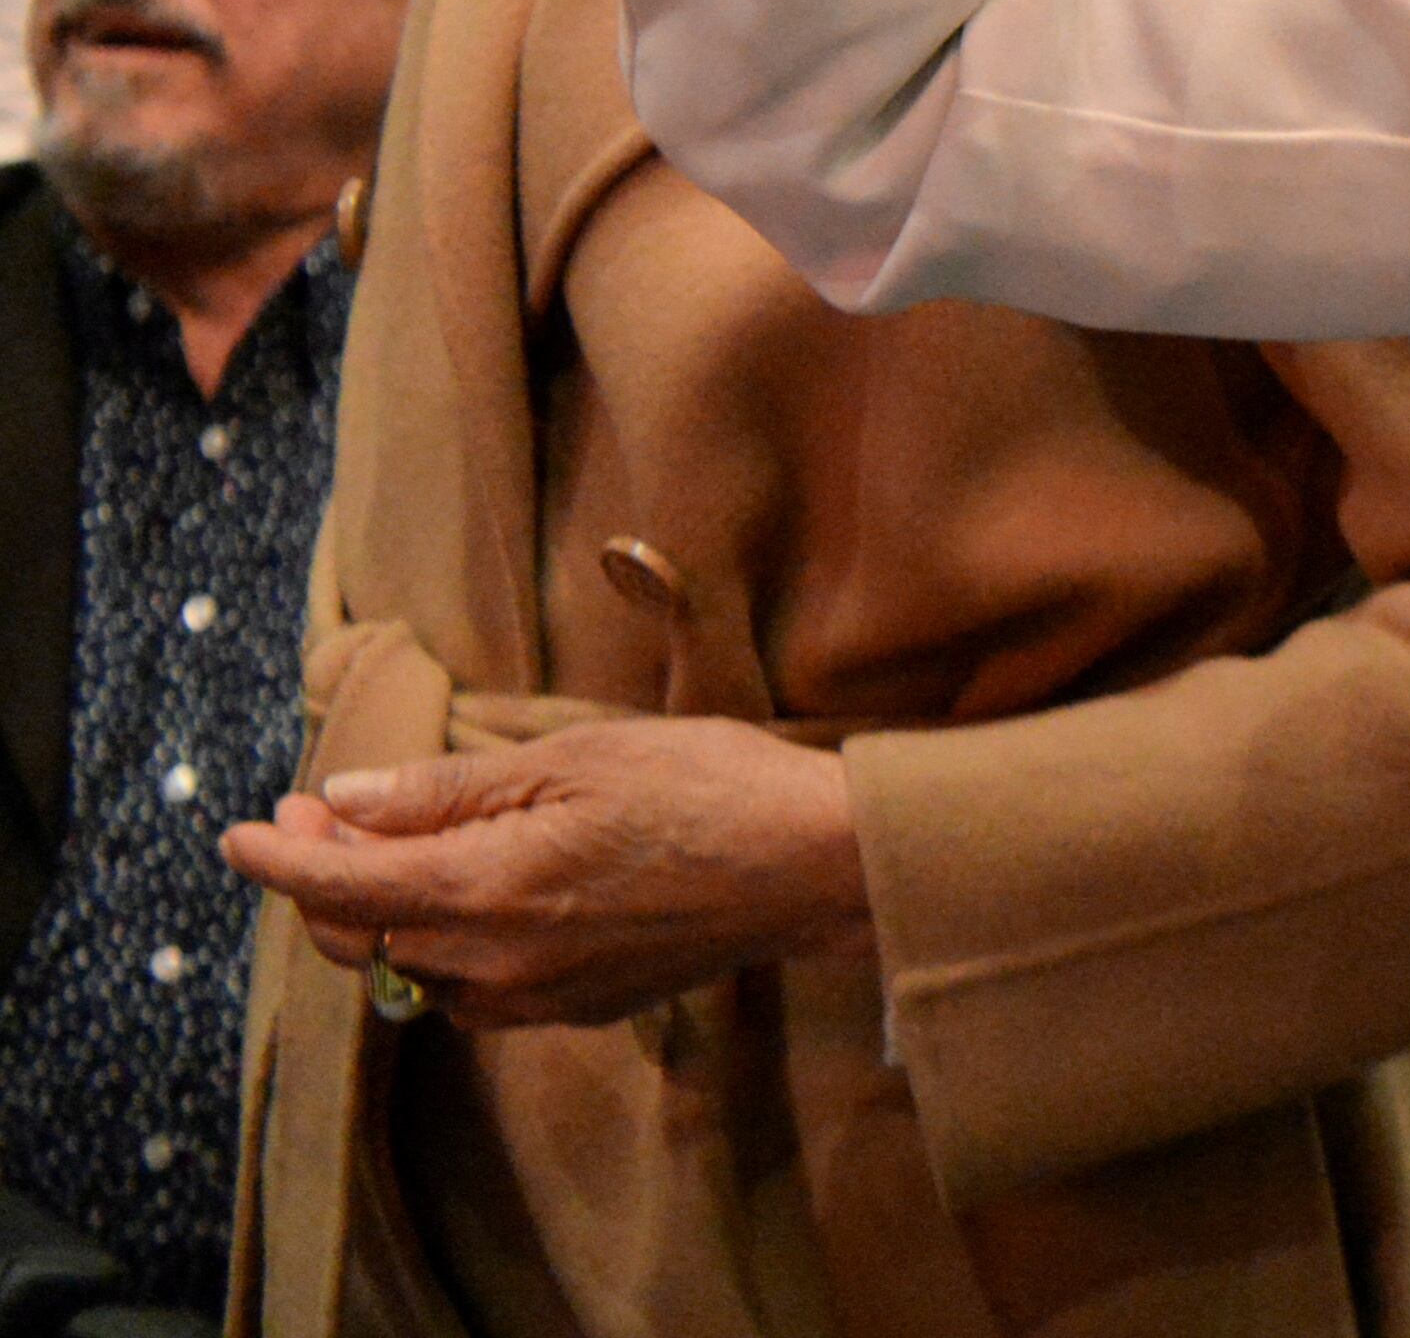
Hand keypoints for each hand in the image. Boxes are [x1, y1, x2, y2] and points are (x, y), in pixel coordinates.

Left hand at [220, 719, 868, 1030]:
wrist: (815, 867)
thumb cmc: (707, 788)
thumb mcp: (572, 758)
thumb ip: (448, 789)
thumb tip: (345, 800)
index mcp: (485, 889)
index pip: (338, 886)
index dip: (277, 858)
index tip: (237, 832)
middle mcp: (493, 962)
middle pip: (360, 938)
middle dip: (322, 878)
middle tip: (319, 812)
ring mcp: (535, 995)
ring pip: (411, 969)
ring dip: (381, 913)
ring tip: (392, 845)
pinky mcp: (576, 1007)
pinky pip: (469, 989)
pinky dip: (440, 943)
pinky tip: (469, 896)